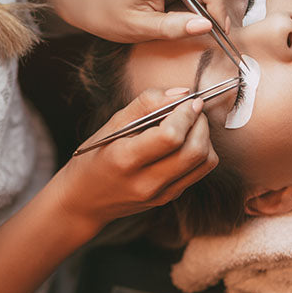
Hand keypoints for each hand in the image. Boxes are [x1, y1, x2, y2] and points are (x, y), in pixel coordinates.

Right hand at [52, 88, 217, 232]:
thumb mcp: (113, 123)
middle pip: (195, 151)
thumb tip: (183, 93)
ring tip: (191, 124)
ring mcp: (160, 194)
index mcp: (125, 160)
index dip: (185, 114)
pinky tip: (186, 141)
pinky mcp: (170, 197)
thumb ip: (147, 103)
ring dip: (205, 136)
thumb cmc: (97, 155)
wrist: (86, 199)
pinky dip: (201, 151)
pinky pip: (200, 171)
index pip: (170, 136)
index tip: (189, 100)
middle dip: (200, 122)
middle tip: (193, 109)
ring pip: (205, 162)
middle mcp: (146, 182)